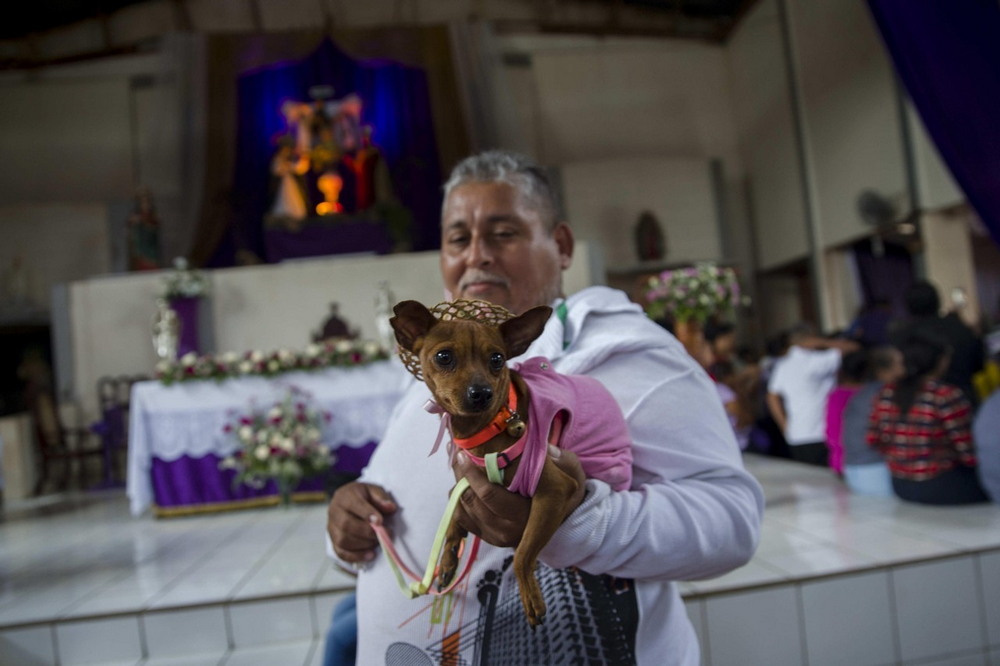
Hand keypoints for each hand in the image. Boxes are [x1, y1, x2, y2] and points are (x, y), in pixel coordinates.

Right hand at [326, 481, 397, 564]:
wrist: (350, 502)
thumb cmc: (364, 497)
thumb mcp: (374, 491)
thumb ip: (381, 498)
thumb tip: (390, 507)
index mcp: (344, 496)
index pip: (353, 504)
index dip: (367, 513)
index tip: (380, 521)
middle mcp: (334, 512)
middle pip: (346, 525)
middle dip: (367, 532)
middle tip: (385, 533)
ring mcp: (332, 528)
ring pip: (343, 540)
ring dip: (363, 544)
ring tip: (378, 542)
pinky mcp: (333, 541)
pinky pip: (341, 553)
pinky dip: (357, 556)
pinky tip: (370, 555)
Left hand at [451, 445, 586, 547]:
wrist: (562, 514)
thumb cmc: (563, 487)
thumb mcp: (569, 469)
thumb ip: (558, 459)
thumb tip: (541, 447)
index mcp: (529, 515)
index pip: (489, 494)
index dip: (472, 473)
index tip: (464, 454)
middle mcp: (510, 531)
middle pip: (472, 499)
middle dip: (461, 474)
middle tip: (459, 454)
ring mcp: (497, 537)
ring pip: (463, 508)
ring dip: (458, 485)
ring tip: (461, 465)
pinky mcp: (488, 538)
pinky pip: (461, 518)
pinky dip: (458, 499)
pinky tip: (464, 483)